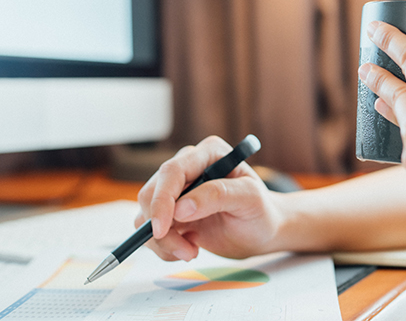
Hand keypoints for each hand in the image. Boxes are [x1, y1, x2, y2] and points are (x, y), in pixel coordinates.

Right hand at [136, 135, 284, 260]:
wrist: (260, 231)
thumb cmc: (260, 211)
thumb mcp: (249, 199)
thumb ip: (217, 196)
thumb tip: (181, 207)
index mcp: (207, 154)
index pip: (172, 171)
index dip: (162, 200)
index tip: (162, 229)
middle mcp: (187, 167)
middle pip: (151, 193)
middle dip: (161, 228)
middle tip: (188, 252)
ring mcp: (175, 190)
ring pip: (145, 214)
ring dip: (163, 241)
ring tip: (191, 251)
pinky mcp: (169, 212)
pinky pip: (149, 229)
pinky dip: (163, 246)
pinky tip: (188, 248)